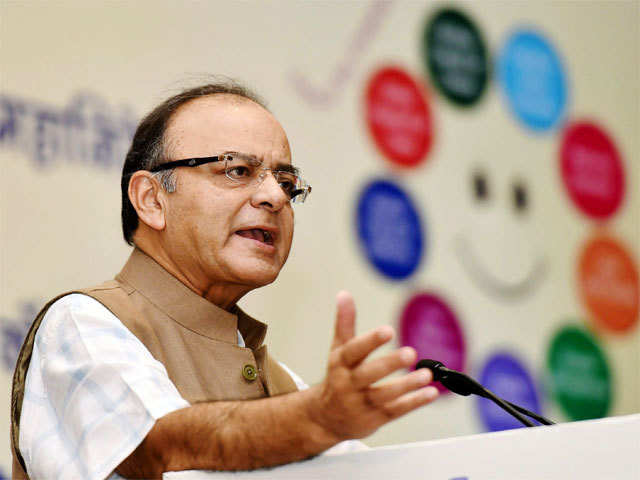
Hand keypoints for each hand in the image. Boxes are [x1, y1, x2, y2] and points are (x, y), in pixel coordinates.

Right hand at [307, 291, 437, 440]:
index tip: (389, 330)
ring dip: (407, 385)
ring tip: (427, 374)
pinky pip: (396, 411)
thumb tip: (344, 293)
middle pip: (368, 374)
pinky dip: (414, 402)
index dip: (371, 341)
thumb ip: (344, 323)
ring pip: (385, 395)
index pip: (354, 351)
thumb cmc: (338, 377)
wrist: (326, 418)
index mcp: (341, 363)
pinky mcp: (375, 418)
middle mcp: (349, 384)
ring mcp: (362, 404)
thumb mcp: (338, 350)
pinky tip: (431, 392)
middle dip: (390, 364)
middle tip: (411, 353)